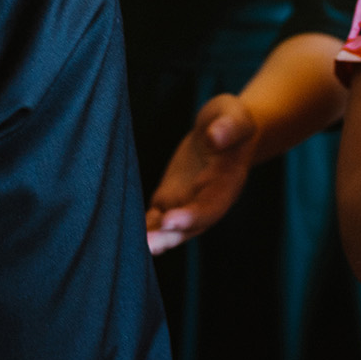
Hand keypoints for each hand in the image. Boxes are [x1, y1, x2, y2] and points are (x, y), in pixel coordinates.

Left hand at [146, 94, 258, 253]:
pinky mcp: (169, 198)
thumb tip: (216, 136)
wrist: (221, 129)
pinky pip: (156, 218)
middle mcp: (207, 200)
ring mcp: (186, 202)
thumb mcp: (235, 116)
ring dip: (155, 238)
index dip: (192, 216)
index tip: (170, 219)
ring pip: (170, 228)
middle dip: (169, 236)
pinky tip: (125, 234)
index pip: (210, 206)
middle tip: (148, 243)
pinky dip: (143, 227)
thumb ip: (230, 126)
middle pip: (189, 227)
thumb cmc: (231, 120)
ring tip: (134, 244)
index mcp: (226, 184)